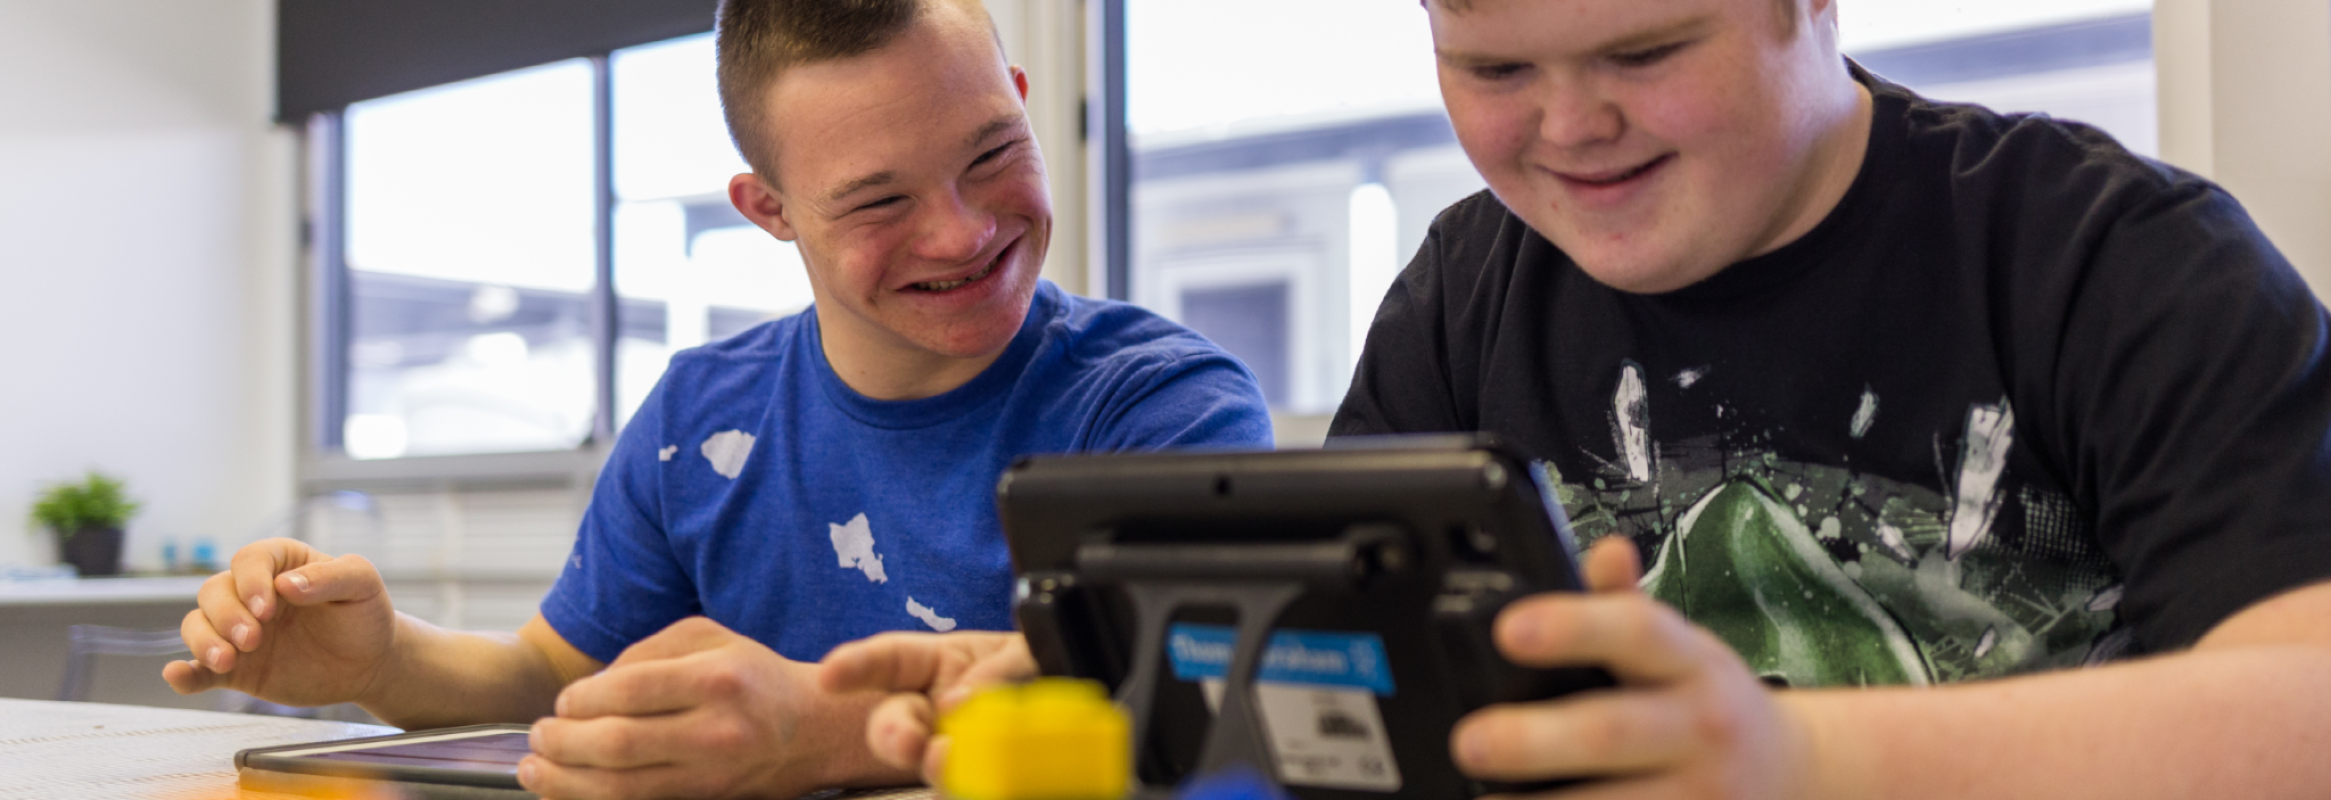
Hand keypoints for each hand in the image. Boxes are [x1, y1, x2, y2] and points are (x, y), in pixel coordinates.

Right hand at [161, 538, 399, 707]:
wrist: (370, 662)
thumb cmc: (365, 615)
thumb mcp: (363, 585)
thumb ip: (331, 577)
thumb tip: (286, 584)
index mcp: (281, 564)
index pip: (249, 560)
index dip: (251, 581)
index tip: (266, 608)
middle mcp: (252, 595)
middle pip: (214, 592)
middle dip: (226, 615)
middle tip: (252, 639)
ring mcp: (239, 632)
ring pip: (197, 626)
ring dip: (203, 641)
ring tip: (227, 660)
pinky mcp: (236, 669)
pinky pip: (199, 670)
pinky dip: (182, 674)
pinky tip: (177, 676)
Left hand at [521, 616, 891, 799]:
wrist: (814, 730)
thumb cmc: (754, 676)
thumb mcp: (710, 637)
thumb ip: (647, 651)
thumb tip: (590, 687)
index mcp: (718, 678)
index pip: (630, 690)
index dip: (582, 699)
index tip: (562, 702)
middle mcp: (718, 730)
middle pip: (618, 744)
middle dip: (563, 742)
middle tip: (538, 735)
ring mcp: (714, 774)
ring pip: (622, 788)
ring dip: (565, 781)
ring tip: (535, 769)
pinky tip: (569, 790)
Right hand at [818, 631, 1037, 782]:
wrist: (1076, 717)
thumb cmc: (1042, 670)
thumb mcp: (1028, 653)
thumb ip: (1001, 669)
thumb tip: (961, 701)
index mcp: (939, 666)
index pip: (888, 661)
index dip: (855, 666)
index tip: (831, 676)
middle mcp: (935, 712)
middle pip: (894, 721)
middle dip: (890, 731)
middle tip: (907, 741)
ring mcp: (950, 750)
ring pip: (922, 761)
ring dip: (932, 763)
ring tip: (947, 759)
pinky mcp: (971, 781)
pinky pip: (957, 789)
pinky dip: (961, 785)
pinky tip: (974, 783)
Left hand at [1449, 538, 1816, 798]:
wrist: (1786, 771)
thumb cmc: (1708, 702)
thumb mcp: (1681, 645)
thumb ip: (1625, 605)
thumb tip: (1603, 554)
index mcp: (1691, 662)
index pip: (1636, 632)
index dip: (1573, 627)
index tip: (1509, 629)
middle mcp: (1700, 727)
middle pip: (1612, 731)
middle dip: (1536, 740)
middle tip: (1470, 741)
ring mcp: (1700, 792)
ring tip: (1481, 798)